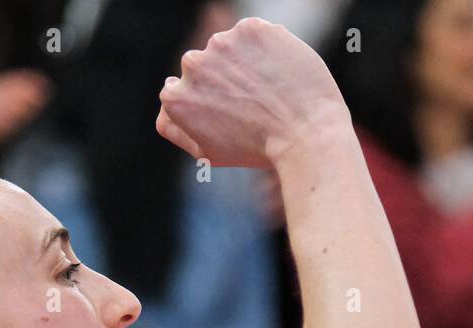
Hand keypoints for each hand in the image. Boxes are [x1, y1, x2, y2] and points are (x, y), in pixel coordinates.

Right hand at [156, 17, 348, 167]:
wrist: (305, 134)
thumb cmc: (257, 151)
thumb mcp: (207, 152)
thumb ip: (175, 127)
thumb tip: (167, 93)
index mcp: (176, 98)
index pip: (180, 90)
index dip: (207, 101)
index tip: (227, 110)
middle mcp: (192, 66)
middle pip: (204, 66)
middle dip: (223, 80)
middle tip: (253, 103)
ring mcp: (222, 44)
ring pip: (229, 48)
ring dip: (243, 62)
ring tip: (268, 90)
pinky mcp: (251, 29)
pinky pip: (254, 35)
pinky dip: (266, 50)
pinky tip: (279, 74)